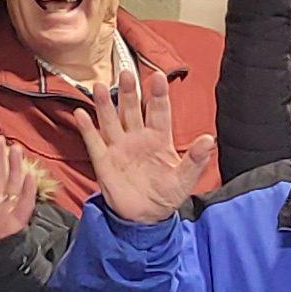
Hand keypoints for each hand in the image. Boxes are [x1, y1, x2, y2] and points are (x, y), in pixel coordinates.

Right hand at [62, 71, 212, 224]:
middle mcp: (137, 138)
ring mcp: (119, 148)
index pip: (159, 111)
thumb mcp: (185, 179)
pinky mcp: (104, 161)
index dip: (158, 94)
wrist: (146, 218)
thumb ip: (196, 159)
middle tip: (126, 73)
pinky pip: (94, 141)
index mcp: (159, 139)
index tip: (158, 76)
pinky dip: (87, 128)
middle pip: (132, 109)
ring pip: (111, 120)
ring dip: (105, 104)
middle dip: (129, 92)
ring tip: (99, 86)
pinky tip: (81, 113)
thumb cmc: (167, 195)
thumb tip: (209, 140)